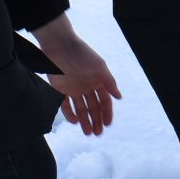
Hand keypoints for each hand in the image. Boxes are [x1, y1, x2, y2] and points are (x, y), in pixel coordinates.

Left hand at [34, 15, 120, 135]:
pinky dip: (70, 114)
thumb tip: (119, 97)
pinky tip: (75, 122)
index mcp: (97, 82)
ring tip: (88, 133)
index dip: (106, 113)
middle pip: (93, 108)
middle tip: (98, 133)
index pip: (104, 101)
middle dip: (96, 121)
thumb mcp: (100, 67)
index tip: (107, 124)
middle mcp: (86, 87)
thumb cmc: (82, 54)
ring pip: (80, 109)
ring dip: (84, 121)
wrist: (60, 45)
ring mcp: (73, 89)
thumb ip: (109, 82)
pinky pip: (65, 105)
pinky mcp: (60, 90)